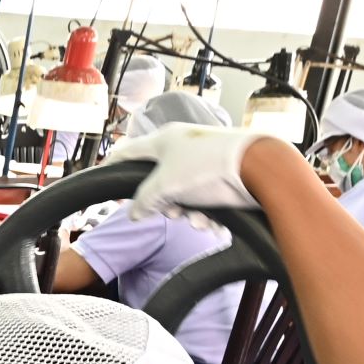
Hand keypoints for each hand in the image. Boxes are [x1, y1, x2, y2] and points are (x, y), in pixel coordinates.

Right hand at [107, 124, 263, 225]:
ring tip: (200, 220)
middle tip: (172, 212)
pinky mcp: (222, 177)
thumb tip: (134, 213)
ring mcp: (203, 163)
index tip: (105, 181)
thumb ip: (143, 201)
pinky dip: (207, 215)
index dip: (113, 167)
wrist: (258, 169)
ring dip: (189, 214)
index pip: (128, 153)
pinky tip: (214, 223)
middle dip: (164, 205)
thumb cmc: (210, 166)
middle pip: (158, 183)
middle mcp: (183, 149)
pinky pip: (205, 201)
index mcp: (164, 141)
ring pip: (183, 196)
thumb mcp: (164, 186)